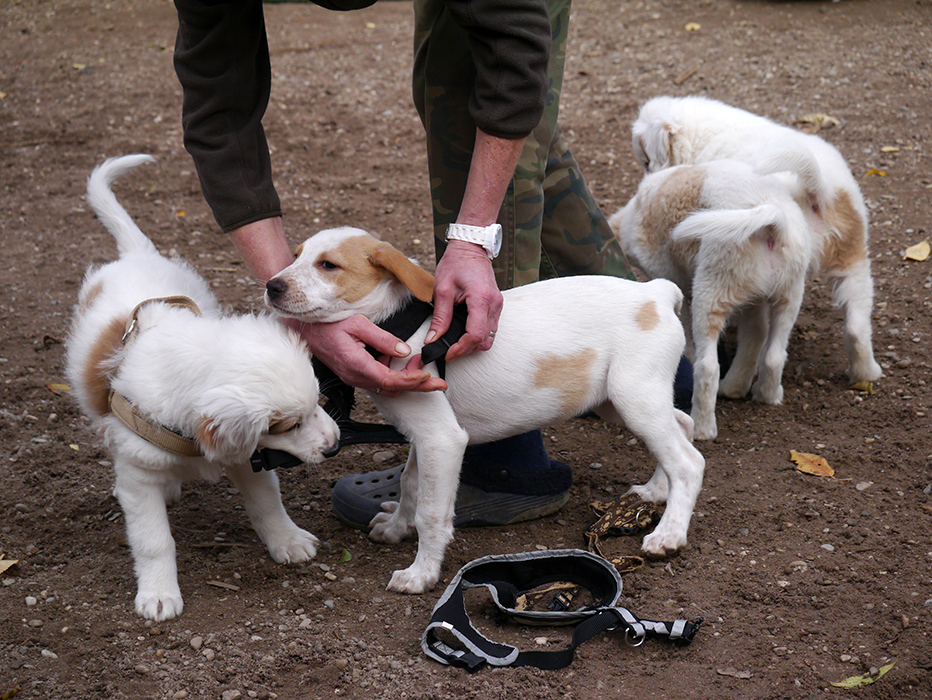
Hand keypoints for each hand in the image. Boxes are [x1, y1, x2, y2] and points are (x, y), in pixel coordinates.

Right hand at [292, 315, 446, 396]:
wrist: (306, 331)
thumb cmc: (328, 325)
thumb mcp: (358, 324)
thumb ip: (383, 339)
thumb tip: (403, 350)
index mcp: (357, 365)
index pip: (390, 380)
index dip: (411, 381)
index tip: (428, 376)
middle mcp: (356, 376)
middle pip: (393, 388)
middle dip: (418, 386)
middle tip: (439, 384)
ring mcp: (354, 378)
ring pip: (387, 386)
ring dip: (406, 380)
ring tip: (421, 366)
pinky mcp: (354, 375)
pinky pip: (378, 380)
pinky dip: (394, 375)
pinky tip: (401, 362)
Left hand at [426, 240, 502, 360]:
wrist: (470, 248)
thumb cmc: (456, 263)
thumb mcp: (442, 290)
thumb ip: (440, 317)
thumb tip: (433, 339)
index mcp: (481, 299)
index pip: (475, 335)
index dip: (460, 349)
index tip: (447, 353)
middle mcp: (494, 304)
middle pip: (484, 340)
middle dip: (466, 349)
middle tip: (448, 350)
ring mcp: (498, 305)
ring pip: (490, 337)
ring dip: (473, 344)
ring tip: (456, 343)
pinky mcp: (497, 305)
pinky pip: (491, 328)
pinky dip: (478, 335)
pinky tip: (464, 333)